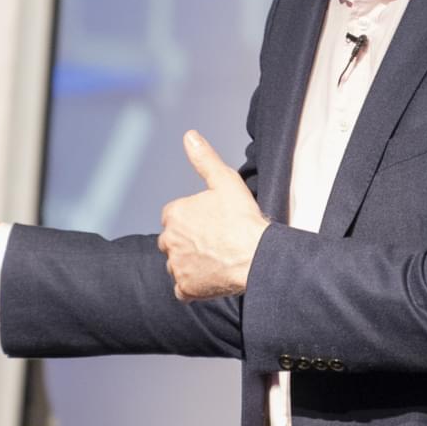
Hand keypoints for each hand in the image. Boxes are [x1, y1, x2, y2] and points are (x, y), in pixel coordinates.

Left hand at [159, 131, 265, 300]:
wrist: (257, 256)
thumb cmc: (243, 218)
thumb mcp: (225, 181)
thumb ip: (204, 159)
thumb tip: (189, 136)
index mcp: (174, 214)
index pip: (174, 216)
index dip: (193, 219)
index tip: (211, 223)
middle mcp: (169, 241)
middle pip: (172, 241)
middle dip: (188, 242)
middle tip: (215, 242)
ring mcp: (176, 267)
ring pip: (177, 265)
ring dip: (190, 264)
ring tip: (216, 260)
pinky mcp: (186, 288)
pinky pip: (183, 289)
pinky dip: (193, 286)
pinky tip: (211, 278)